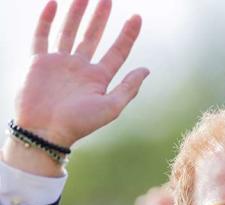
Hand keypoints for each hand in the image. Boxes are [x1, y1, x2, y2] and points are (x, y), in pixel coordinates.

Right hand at [12, 0, 148, 148]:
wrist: (46, 131)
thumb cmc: (79, 124)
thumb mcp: (111, 107)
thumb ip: (128, 88)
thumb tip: (146, 70)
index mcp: (99, 78)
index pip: (117, 51)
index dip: (127, 34)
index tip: (137, 17)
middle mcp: (80, 68)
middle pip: (93, 36)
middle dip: (100, 17)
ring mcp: (59, 63)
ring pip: (69, 31)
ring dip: (76, 13)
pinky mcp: (38, 62)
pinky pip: (41, 36)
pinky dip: (46, 20)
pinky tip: (54, 4)